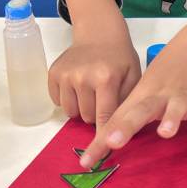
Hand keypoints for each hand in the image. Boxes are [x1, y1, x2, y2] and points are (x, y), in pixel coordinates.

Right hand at [48, 0, 140, 126]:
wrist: (99, 32)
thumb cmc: (120, 57)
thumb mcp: (133, 76)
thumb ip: (128, 102)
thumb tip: (120, 130)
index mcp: (106, 78)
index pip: (104, 116)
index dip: (104, 135)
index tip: (99, 154)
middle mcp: (83, 77)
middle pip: (86, 117)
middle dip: (95, 114)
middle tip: (102, 98)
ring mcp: (66, 75)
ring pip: (70, 112)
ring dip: (81, 108)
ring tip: (91, 92)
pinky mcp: (53, 73)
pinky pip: (57, 101)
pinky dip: (67, 99)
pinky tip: (78, 85)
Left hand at [78, 4, 186, 168]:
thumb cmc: (167, 71)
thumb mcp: (145, 90)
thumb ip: (130, 114)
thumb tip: (108, 139)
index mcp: (142, 96)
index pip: (118, 120)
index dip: (102, 141)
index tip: (86, 161)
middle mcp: (159, 96)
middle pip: (141, 111)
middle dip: (127, 127)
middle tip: (113, 143)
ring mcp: (183, 95)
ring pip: (176, 107)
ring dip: (172, 118)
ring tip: (166, 132)